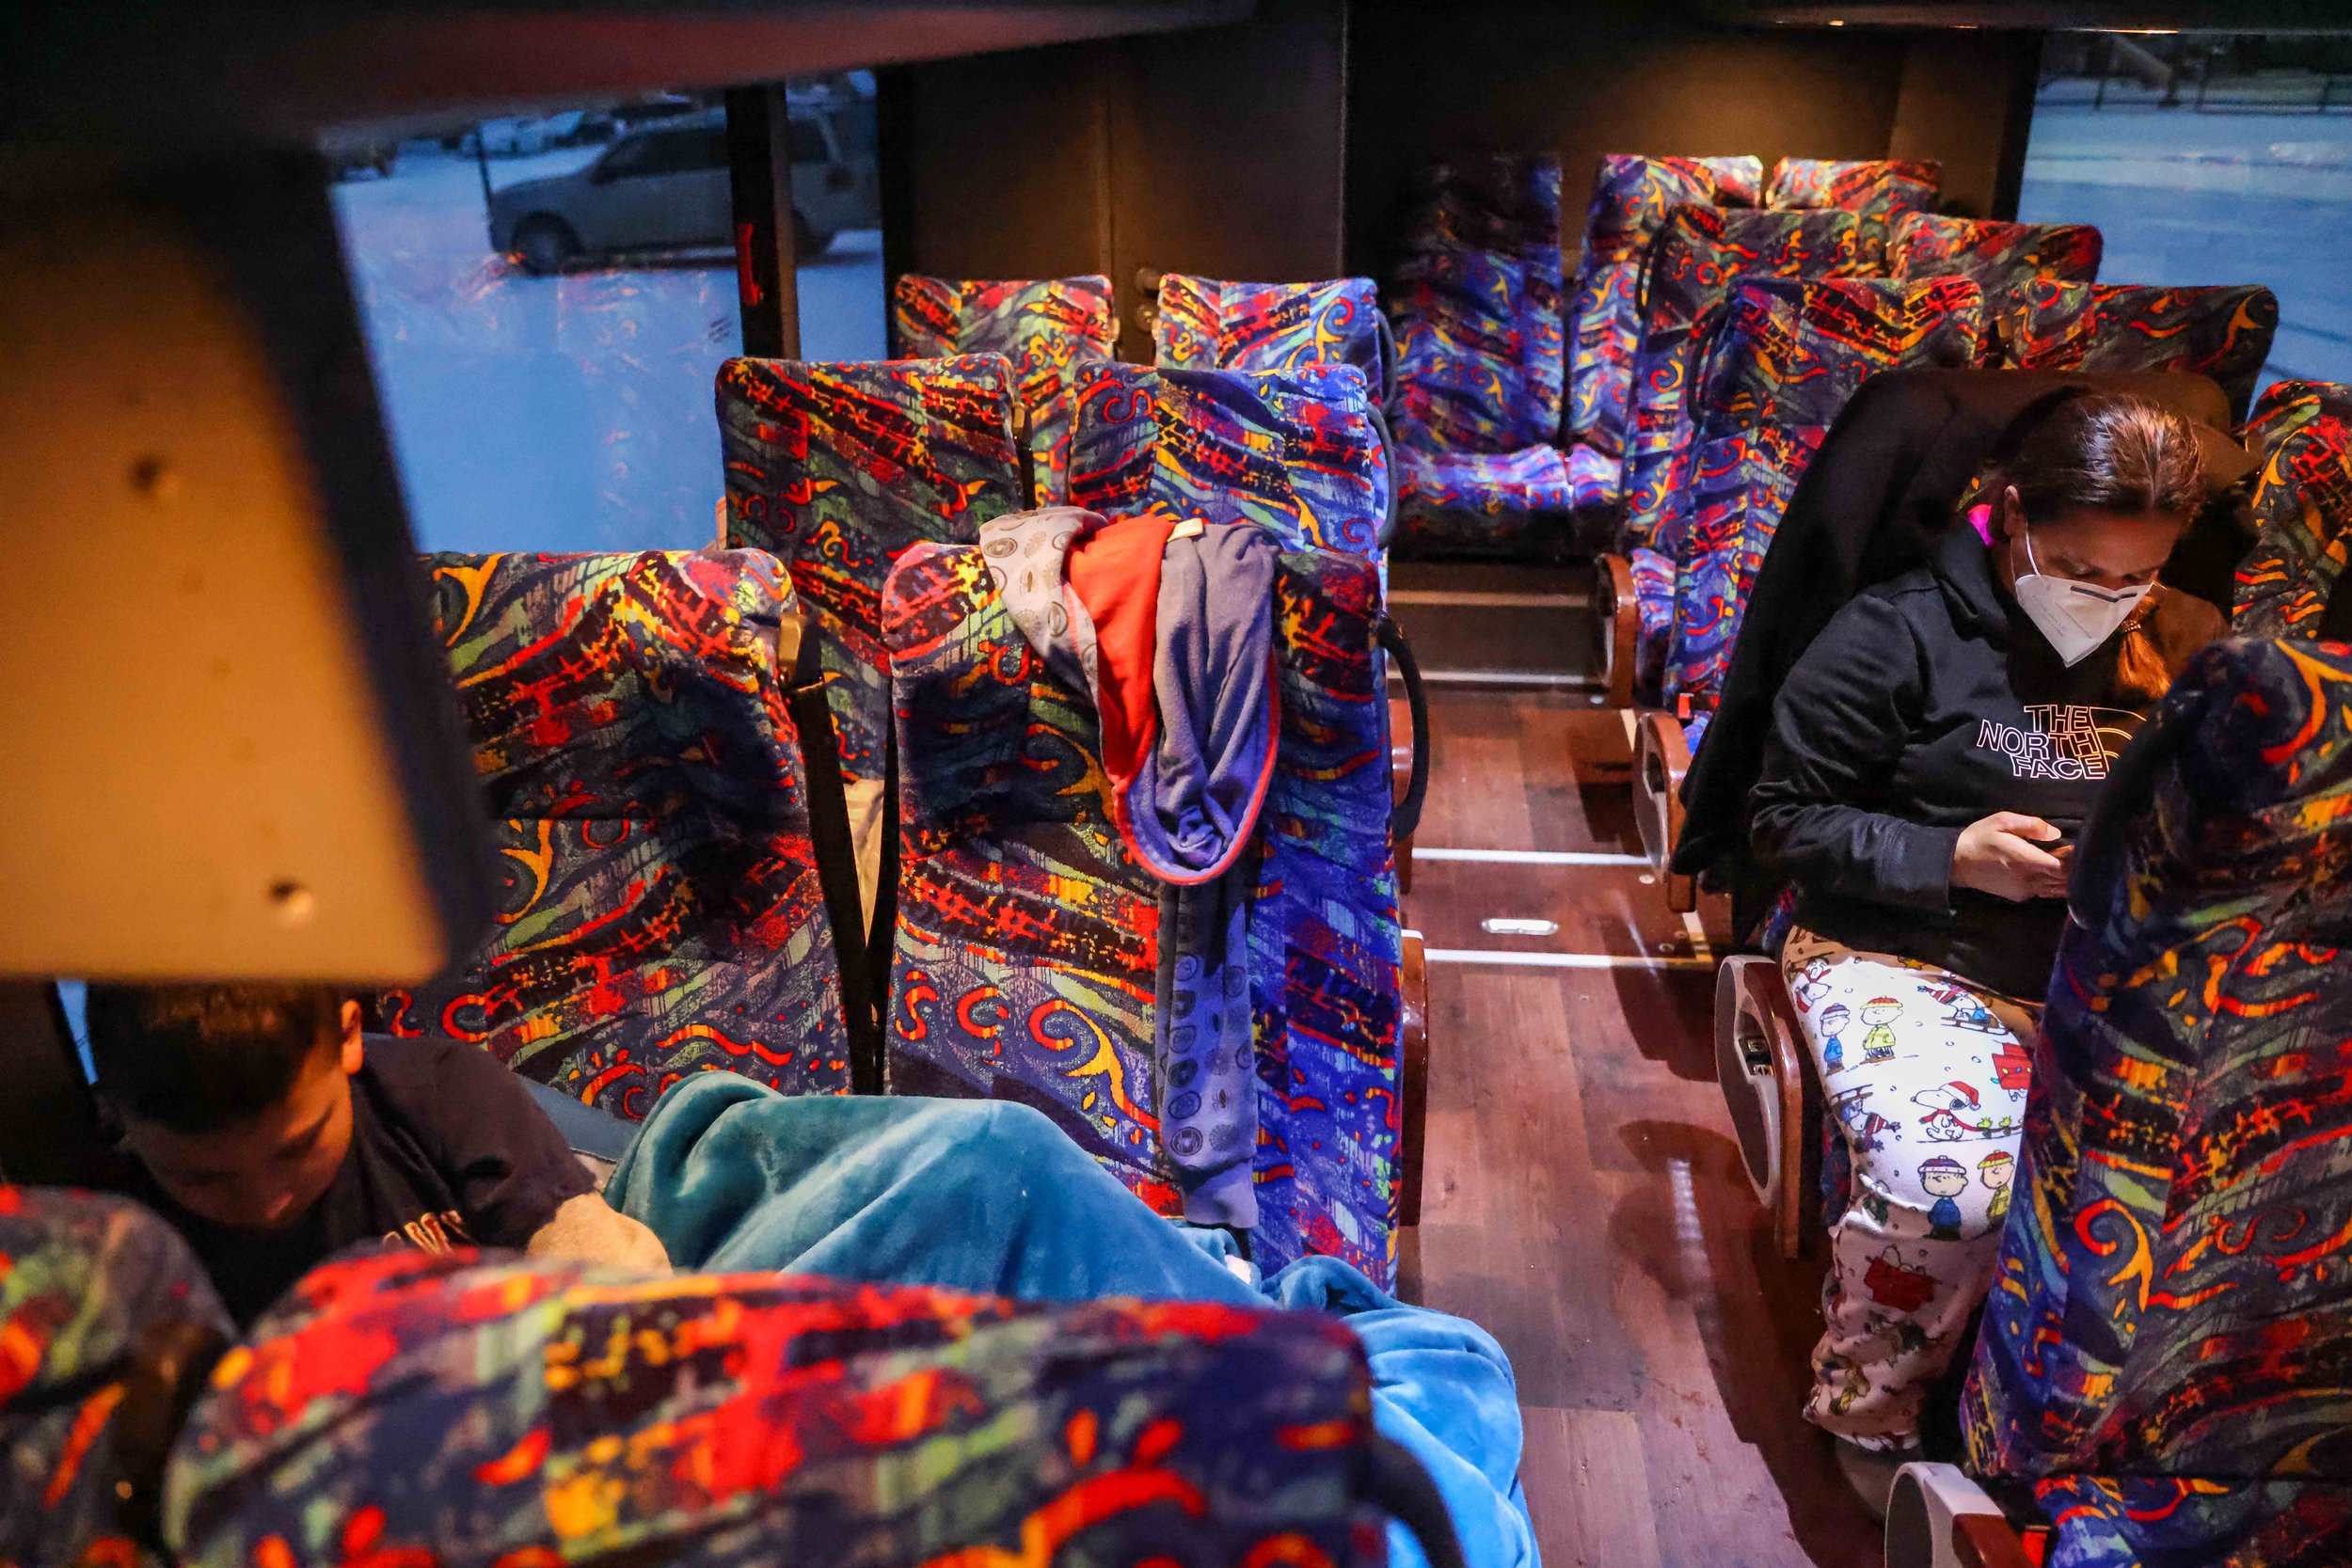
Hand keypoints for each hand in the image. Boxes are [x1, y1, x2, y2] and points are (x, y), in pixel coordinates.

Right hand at [1952, 812, 2070, 901]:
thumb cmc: (1979, 838)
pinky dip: (2053, 885)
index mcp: (2025, 859)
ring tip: (2068, 867)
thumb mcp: (2002, 821)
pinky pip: (2043, 892)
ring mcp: (2023, 890)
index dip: (2073, 860)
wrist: (1956, 862)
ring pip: (2055, 889)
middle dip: (2072, 869)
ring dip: (2064, 880)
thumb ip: (2031, 825)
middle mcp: (2028, 879)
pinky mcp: (2018, 896)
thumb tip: (2055, 834)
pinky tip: (2054, 876)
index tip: (2075, 849)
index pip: (2062, 867)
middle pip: (2062, 879)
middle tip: (2073, 856)